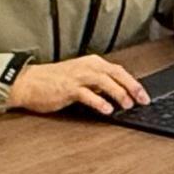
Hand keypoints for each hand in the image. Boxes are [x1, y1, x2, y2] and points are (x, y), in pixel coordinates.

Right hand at [8, 55, 149, 114]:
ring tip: (127, 104)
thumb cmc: (53, 82)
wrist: (29, 82)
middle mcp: (87, 67)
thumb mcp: (80, 78)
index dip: (133, 83)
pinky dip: (98, 101)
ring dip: (118, 93)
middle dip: (132, 86)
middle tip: (143, 99)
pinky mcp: (68, 88)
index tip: (144, 95)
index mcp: (92, 63)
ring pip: (104, 82)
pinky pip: (87, 94)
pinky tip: (107, 109)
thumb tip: (118, 94)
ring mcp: (77, 77)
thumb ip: (98, 84)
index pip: (118, 71)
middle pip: (116, 74)